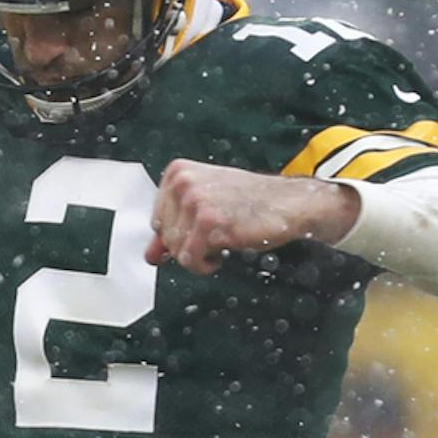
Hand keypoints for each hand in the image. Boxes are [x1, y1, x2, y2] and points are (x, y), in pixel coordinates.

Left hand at [148, 158, 358, 274]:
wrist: (287, 203)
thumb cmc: (250, 202)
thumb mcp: (206, 207)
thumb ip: (175, 228)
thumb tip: (151, 255)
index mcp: (178, 172)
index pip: (157, 220)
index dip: (179, 234)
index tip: (200, 231)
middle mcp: (183, 182)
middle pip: (164, 235)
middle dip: (187, 245)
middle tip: (214, 238)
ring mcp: (195, 200)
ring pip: (175, 249)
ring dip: (198, 256)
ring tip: (220, 243)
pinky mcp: (209, 221)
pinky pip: (189, 259)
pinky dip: (204, 265)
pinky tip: (221, 253)